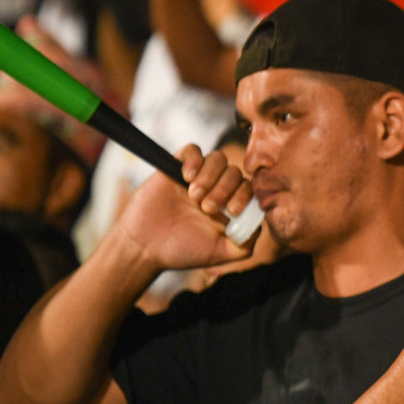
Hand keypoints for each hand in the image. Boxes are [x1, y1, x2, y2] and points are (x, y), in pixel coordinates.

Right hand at [113, 144, 253, 273]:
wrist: (144, 247)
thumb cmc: (182, 251)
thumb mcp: (221, 253)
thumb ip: (245, 244)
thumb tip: (259, 226)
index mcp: (228, 206)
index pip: (249, 188)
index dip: (245, 196)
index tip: (231, 211)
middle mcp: (216, 189)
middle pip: (235, 172)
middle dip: (225, 189)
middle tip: (207, 208)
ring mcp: (196, 178)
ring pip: (217, 159)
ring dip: (210, 176)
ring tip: (194, 197)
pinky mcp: (175, 168)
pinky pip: (192, 150)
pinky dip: (194, 159)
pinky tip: (186, 177)